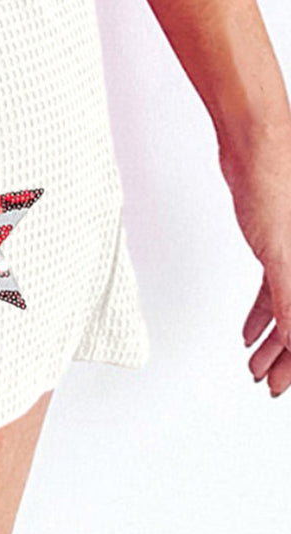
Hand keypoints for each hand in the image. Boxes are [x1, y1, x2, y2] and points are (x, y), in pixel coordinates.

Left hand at [218, 124, 290, 395]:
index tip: (283, 388)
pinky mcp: (281, 242)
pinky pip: (277, 288)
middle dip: (288, 359)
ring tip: (254, 366)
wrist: (255, 144)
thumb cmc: (277, 186)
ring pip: (290, 309)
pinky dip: (263, 312)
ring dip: (273, 340)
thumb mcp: (284, 258)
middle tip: (268, 385)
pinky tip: (247, 333)